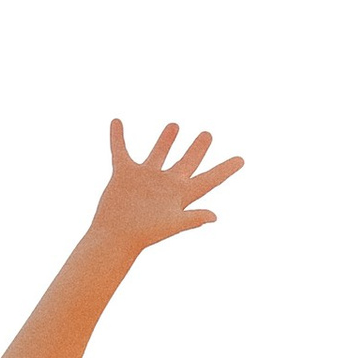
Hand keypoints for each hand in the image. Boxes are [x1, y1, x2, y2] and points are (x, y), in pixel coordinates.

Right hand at [92, 116, 242, 254]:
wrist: (115, 236)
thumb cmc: (144, 234)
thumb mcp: (171, 225)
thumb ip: (192, 219)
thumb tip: (214, 217)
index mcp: (182, 194)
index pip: (210, 179)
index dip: (226, 169)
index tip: (241, 160)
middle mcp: (166, 183)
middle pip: (187, 162)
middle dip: (198, 148)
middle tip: (208, 134)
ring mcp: (146, 177)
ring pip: (159, 153)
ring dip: (166, 139)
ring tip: (174, 125)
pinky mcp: (125, 174)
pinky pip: (121, 150)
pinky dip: (118, 137)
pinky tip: (116, 122)